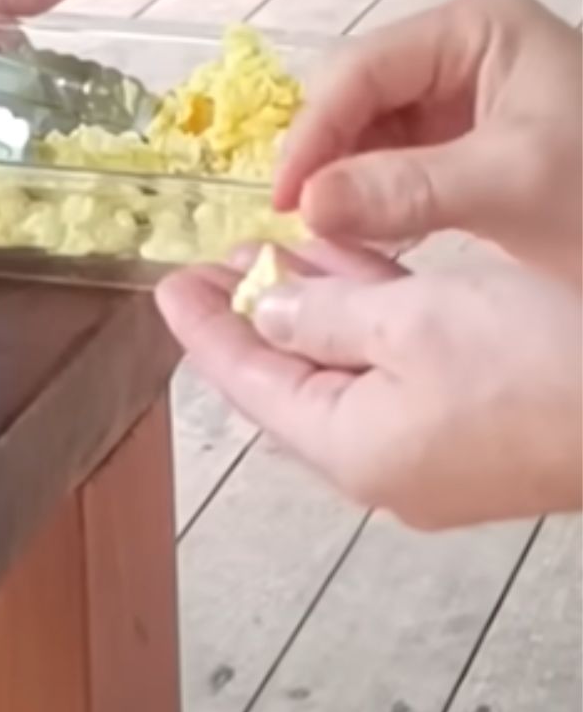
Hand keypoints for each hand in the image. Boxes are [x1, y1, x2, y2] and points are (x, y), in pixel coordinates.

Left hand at [155, 243, 581, 529]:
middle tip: (213, 261)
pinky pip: (396, 365)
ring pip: (345, 366)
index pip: (251, 385)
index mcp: (354, 448)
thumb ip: (325, 317)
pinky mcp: (479, 423)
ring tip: (269, 250)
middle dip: (252, 315)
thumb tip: (267, 314)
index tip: (167, 286)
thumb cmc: (549, 355)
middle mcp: (385, 461)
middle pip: (290, 380)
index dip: (205, 332)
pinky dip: (368, 316)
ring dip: (310, 308)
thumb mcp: (416, 321)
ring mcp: (435, 448)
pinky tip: (351, 264)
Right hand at [274, 0, 582, 284]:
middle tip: (302, 225)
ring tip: (326, 237)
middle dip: (324, 160)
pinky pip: (387, 169)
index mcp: (473, 31)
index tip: (286, 202)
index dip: (313, 134)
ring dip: (340, 186)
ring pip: (363, 138)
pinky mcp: (456, 149)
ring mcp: (455, 102)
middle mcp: (456, 55)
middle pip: (353, 100)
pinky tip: (360, 237)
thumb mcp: (513, 185)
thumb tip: (304, 205)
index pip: (360, 71)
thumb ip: (406, 191)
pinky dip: (367, 203)